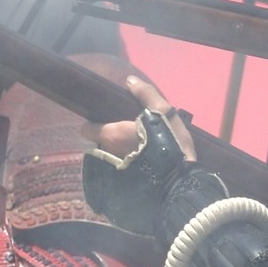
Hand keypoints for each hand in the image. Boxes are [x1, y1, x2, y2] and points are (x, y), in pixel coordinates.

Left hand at [81, 97, 220, 243]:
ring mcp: (114, 171)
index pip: (86, 129)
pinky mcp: (123, 185)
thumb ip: (145, 94)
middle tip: (128, 135)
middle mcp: (107, 154)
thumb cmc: (170, 143)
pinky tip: (141, 165)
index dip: (95, 124)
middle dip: (108, 140)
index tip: (109, 122)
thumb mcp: (163, 112)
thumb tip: (130, 80)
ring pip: (108, 158)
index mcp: (111, 135)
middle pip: (99, 144)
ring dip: (117, 154)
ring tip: (136, 150)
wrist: (181, 182)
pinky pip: (117, 172)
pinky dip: (125, 168)